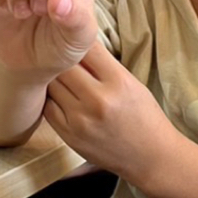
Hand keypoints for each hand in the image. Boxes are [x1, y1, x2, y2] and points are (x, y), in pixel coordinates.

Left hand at [43, 39, 172, 181]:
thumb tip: (75, 43)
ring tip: (57, 75)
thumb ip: (103, 65)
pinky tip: (59, 96)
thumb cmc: (144, 117)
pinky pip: (47, 107)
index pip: (86, 47)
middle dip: (61, 58)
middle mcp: (97, 100)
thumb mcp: (132, 83)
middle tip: (60, 55)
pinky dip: (51, 98)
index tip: (74, 39)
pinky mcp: (69, 135)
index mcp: (118, 82)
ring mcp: (80, 120)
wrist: (150, 157)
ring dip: (52, 77)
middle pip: (63, 65)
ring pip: (51, 85)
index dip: (77, 40)